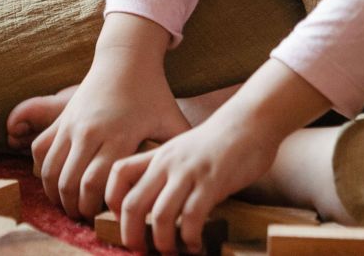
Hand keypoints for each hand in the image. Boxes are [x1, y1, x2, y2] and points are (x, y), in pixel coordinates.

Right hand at [28, 16, 188, 219]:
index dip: (96, 207)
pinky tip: (56, 181)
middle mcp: (90, 131)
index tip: (104, 217)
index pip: (96, 184)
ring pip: (51, 171)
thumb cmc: (153, 92)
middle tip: (85, 217)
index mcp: (119, 136)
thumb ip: (179, 149)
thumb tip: (194, 176)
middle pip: (70, 183)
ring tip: (69, 204)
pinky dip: (43, 171)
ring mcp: (72, 124)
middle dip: (75, 207)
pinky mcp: (61, 117)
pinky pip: (40, 150)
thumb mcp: (171, 119)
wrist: (126, 58)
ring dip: (56, 194)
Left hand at [104, 114, 279, 253]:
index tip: (123, 220)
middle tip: (139, 250)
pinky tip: (196, 245)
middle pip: (132, 204)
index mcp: (158, 155)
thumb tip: (157, 206)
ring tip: (171, 252)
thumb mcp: (184, 151)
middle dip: (131, 235)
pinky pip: (192, 217)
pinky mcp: (212, 182)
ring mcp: (189, 172)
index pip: (118, 173)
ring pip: (160, 215)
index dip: (112, 201)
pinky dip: (190, 239)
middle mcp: (168, 163)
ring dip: (162, 242)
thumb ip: (169, 173)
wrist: (251, 120)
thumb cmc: (220, 141)